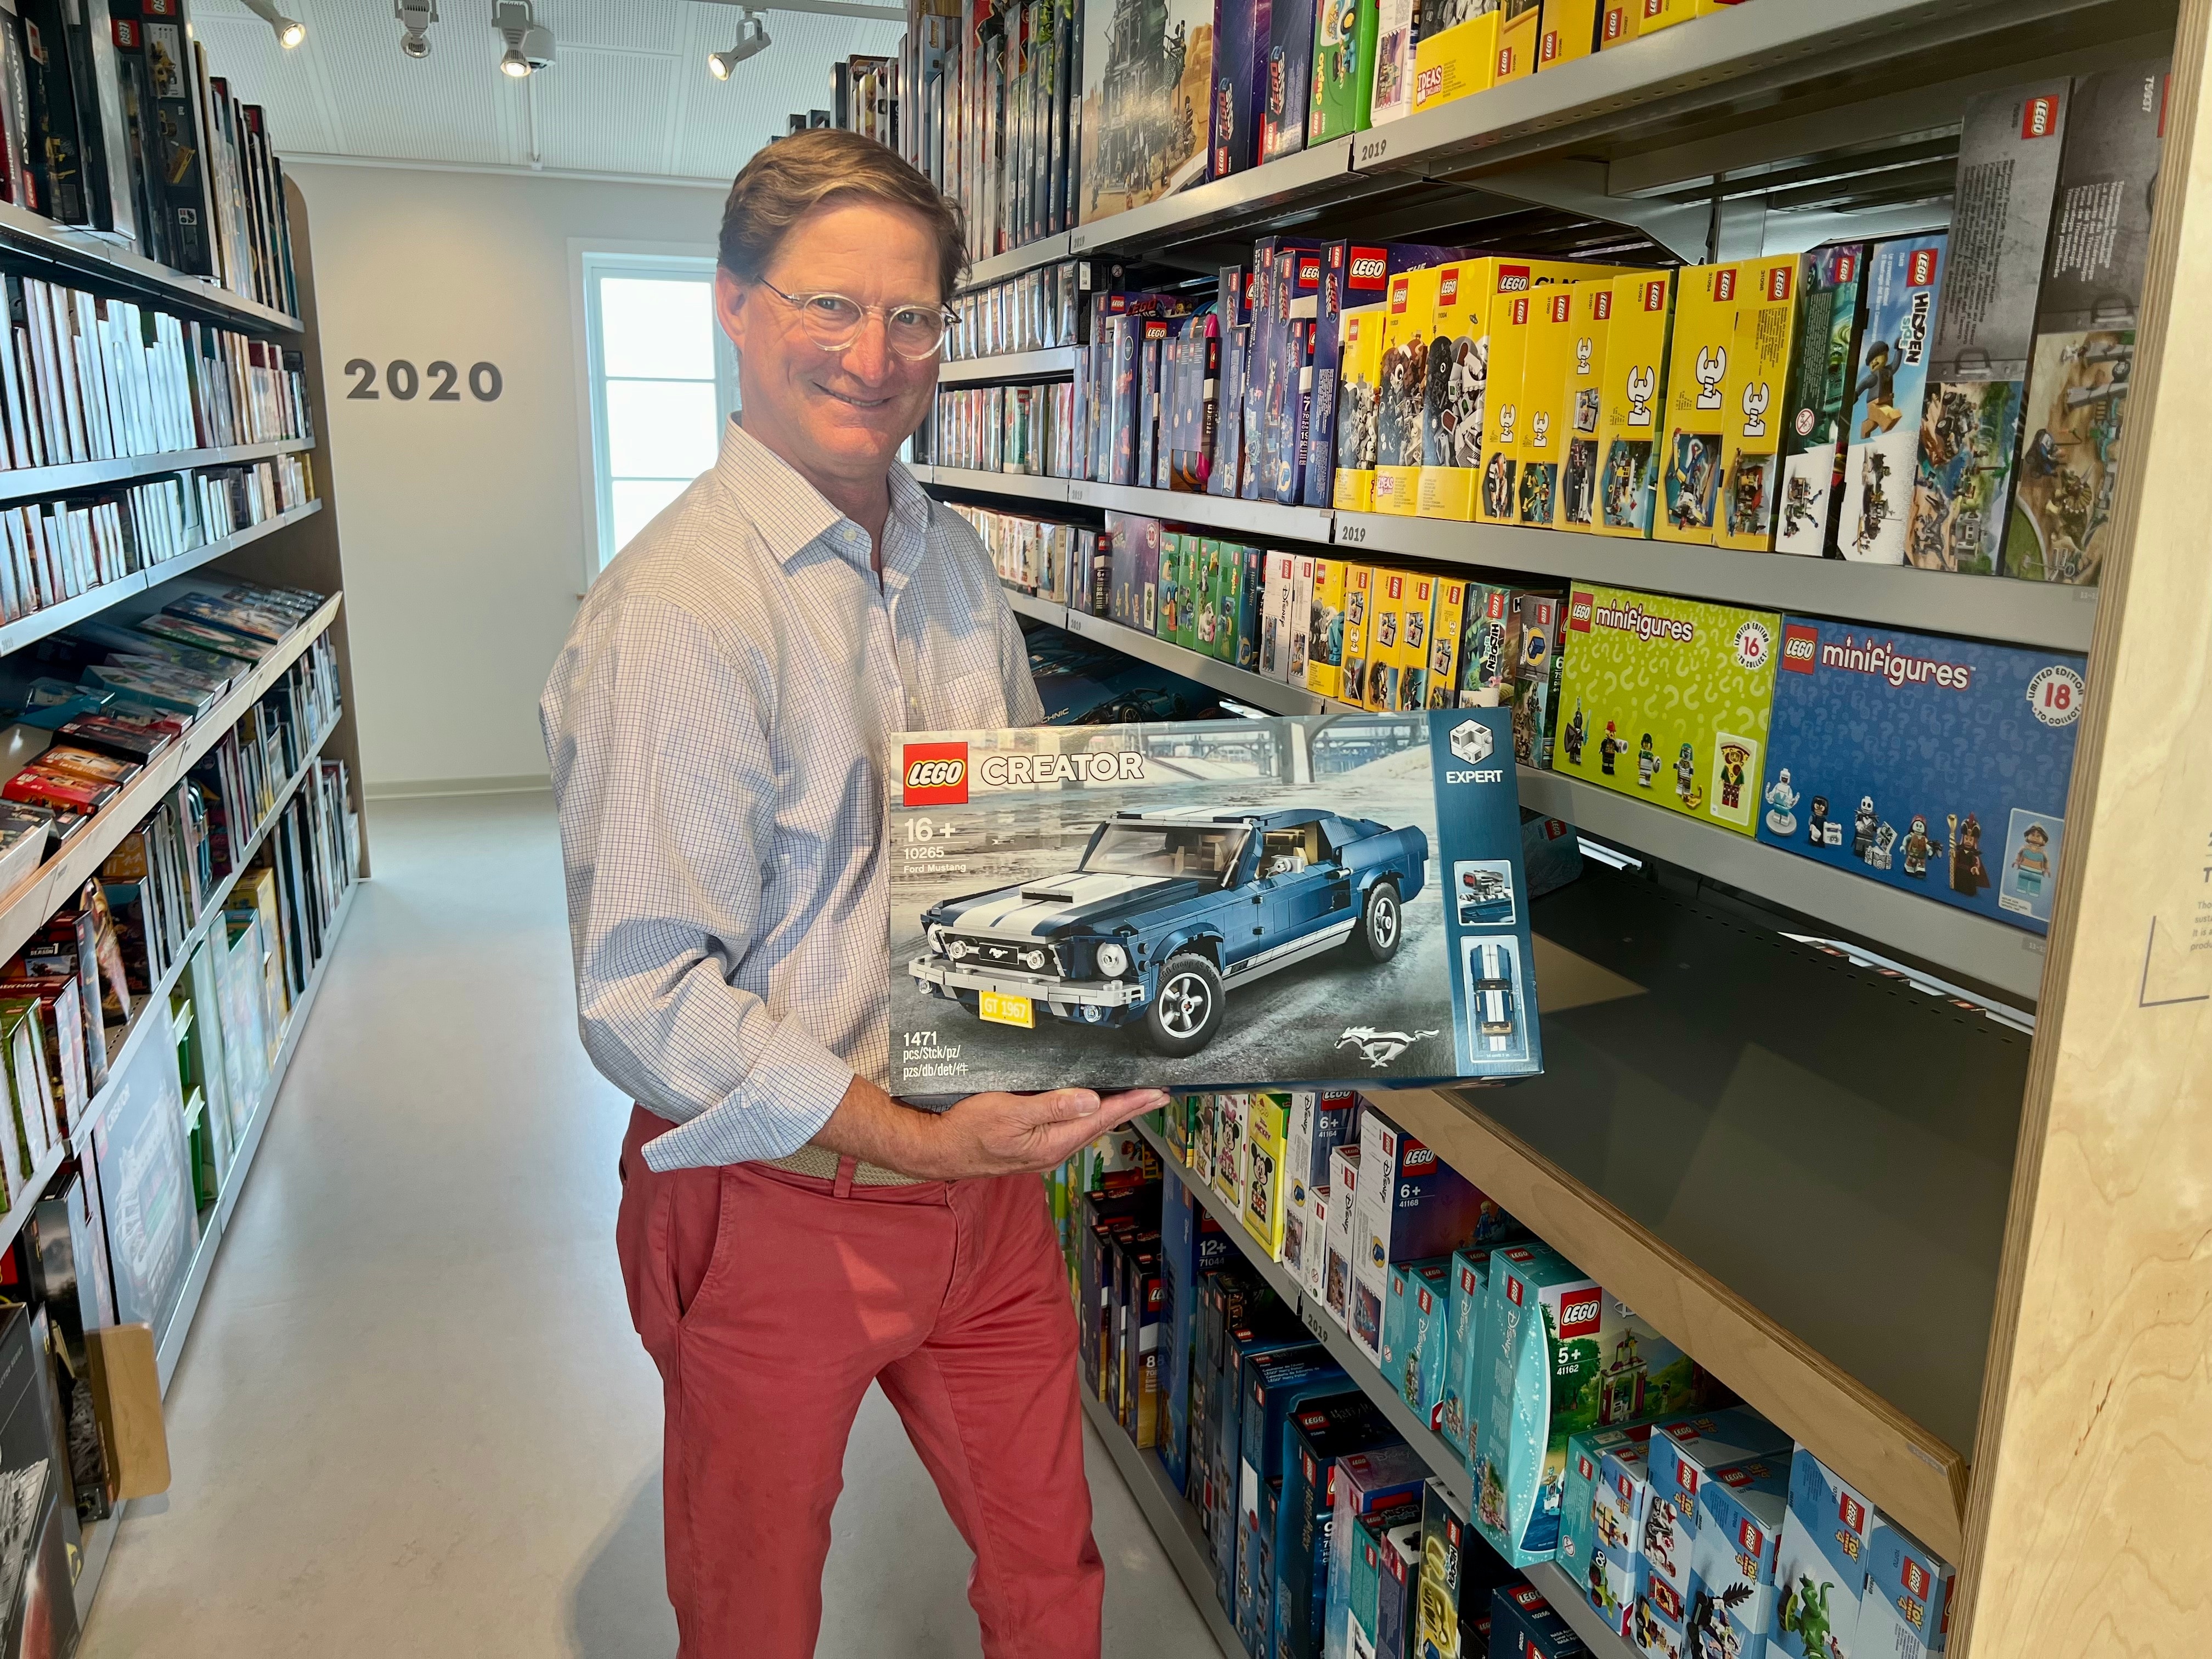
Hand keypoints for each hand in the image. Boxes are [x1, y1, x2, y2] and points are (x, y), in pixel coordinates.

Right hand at [813, 1074, 1169, 1181]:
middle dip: (1131, 1107)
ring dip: (1113, 1111)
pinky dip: (1089, 1114)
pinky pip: (1070, 1126)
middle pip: (1100, 1124)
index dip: (1132, 1103)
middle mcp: (1053, 1149)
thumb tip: (1091, 1101)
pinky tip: (1093, 1106)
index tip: (1156, 1092)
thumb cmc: (966, 1130)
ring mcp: (1043, 1148)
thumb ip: (1051, 1106)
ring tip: (1136, 1098)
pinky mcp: (1033, 1144)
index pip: (1101, 1118)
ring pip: (1087, 1126)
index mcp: (1053, 1142)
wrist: (937, 1150)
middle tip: (1158, 1093)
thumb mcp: (1008, 1112)